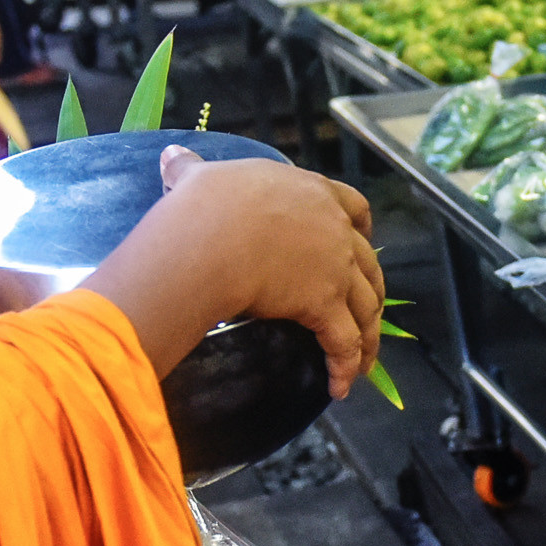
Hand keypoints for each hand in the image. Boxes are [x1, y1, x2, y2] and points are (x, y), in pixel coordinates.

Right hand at [91, 149, 383, 396]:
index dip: (360, 226)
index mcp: (310, 192)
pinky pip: (343, 342)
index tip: (364, 239)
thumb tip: (173, 157)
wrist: (208, 239)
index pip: (352, 205)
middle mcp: (332, 227)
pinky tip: (341, 388)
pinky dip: (346, 367)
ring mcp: (333, 266)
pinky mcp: (324, 303)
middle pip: (369, 263)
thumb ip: (192, 171)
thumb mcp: (199, 179)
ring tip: (364, 363)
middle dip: (372, 291)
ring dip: (368, 337)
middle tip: (368, 313)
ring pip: (366, 306)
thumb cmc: (203, 206)